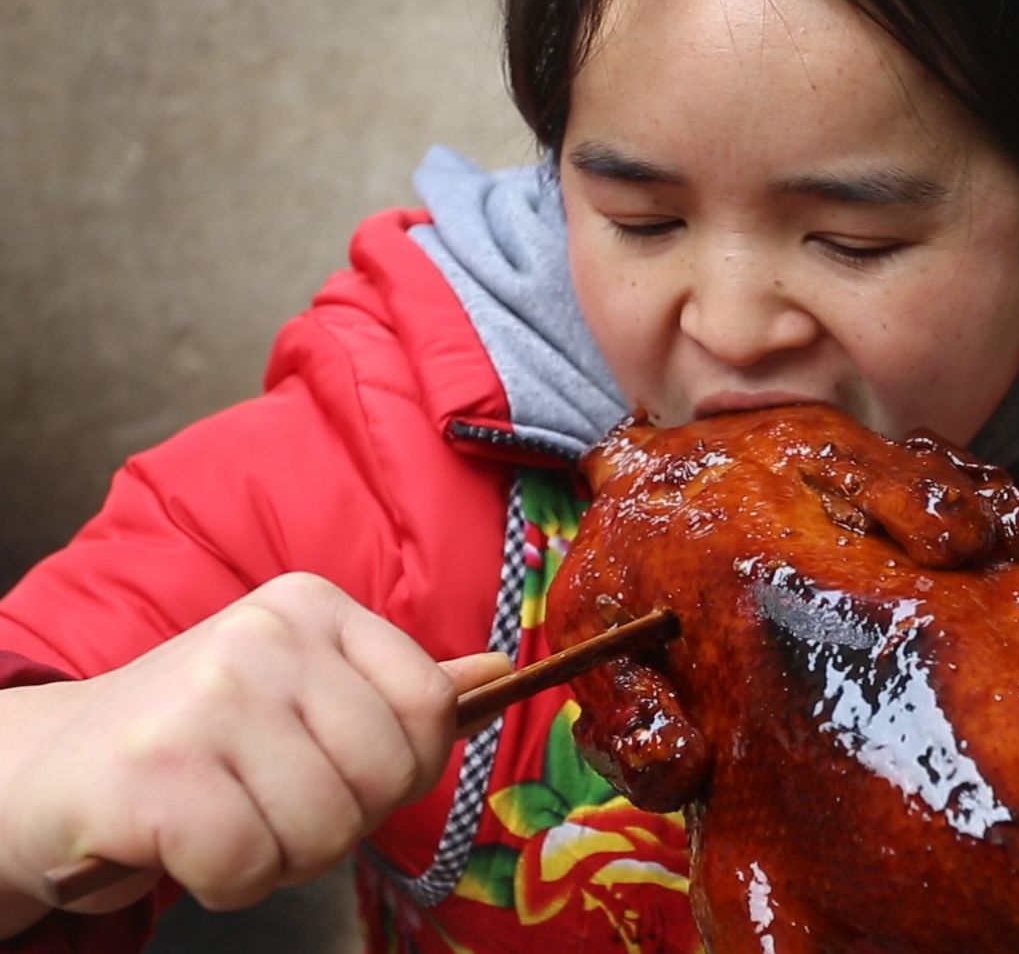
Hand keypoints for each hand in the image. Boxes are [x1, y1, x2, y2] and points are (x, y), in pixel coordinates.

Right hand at [0, 572, 510, 934]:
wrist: (47, 768)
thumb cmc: (196, 739)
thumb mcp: (302, 690)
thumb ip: (397, 689)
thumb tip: (502, 673)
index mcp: (311, 606)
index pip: (431, 707)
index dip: (403, 769)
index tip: (342, 772)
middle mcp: (264, 633)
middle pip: (387, 774)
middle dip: (341, 822)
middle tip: (272, 804)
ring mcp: (208, 695)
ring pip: (325, 828)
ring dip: (280, 857)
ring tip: (227, 819)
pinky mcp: (156, 770)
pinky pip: (250, 865)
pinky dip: (227, 881)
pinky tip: (187, 844)